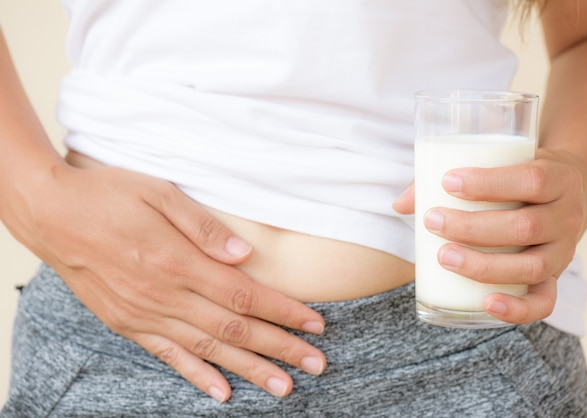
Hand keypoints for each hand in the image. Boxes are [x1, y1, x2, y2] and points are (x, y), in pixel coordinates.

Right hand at [4, 162, 325, 401]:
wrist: (51, 214)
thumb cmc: (108, 196)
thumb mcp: (159, 193)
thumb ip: (203, 227)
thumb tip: (244, 254)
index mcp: (177, 261)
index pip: (245, 296)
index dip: (284, 312)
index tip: (316, 324)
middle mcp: (164, 295)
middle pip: (235, 330)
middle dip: (280, 347)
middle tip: (317, 364)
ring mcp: (145, 314)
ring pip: (208, 350)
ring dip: (249, 370)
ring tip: (283, 387)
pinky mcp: (128, 324)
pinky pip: (168, 357)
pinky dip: (197, 376)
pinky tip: (222, 393)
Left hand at [393, 148, 586, 323]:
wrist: (566, 193)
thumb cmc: (517, 177)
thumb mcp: (498, 164)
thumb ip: (450, 179)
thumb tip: (400, 205)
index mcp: (559, 178)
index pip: (531, 180)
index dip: (489, 183)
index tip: (446, 182)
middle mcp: (568, 217)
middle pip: (526, 227)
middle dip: (473, 227)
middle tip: (433, 221)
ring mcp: (564, 252)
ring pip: (531, 267)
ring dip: (484, 266)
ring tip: (444, 257)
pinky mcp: (555, 279)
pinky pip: (544, 303)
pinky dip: (517, 309)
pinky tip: (486, 304)